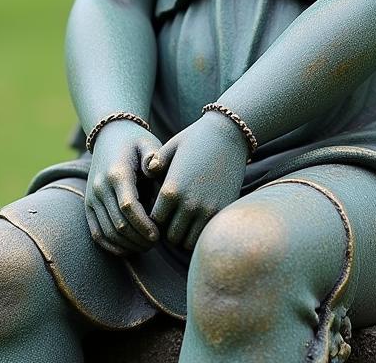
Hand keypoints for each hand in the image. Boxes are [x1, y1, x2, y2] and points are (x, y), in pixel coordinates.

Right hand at [86, 119, 160, 255]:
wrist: (110, 134)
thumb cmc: (136, 141)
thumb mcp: (148, 142)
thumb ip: (153, 155)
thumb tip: (154, 168)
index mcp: (117, 173)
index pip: (128, 207)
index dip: (143, 225)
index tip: (158, 235)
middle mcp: (100, 187)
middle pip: (118, 224)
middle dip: (138, 238)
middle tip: (156, 243)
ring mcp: (92, 198)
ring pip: (107, 233)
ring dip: (127, 245)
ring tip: (146, 246)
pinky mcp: (88, 205)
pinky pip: (97, 233)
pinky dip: (112, 246)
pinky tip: (129, 248)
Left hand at [144, 111, 248, 251]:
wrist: (229, 133)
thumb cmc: (196, 137)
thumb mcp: (170, 147)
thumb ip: (154, 164)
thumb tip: (146, 174)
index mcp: (171, 190)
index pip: (154, 221)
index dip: (154, 219)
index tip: (160, 210)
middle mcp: (189, 204)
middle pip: (171, 236)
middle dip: (169, 229)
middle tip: (173, 218)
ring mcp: (208, 210)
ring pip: (189, 241)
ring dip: (185, 234)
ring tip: (186, 220)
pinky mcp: (223, 210)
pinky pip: (206, 234)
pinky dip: (201, 232)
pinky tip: (200, 217)